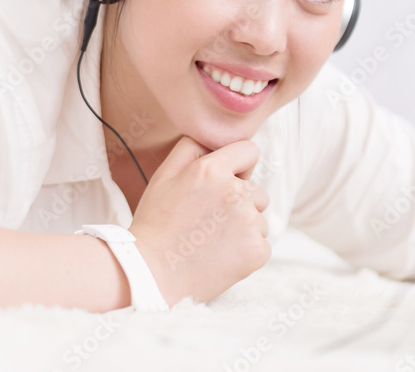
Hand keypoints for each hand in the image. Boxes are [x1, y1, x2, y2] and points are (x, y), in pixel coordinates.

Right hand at [129, 135, 270, 305]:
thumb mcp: (164, 176)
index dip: (238, 165)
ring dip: (243, 226)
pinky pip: (262, 243)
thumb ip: (191, 148)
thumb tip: (215, 138)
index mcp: (213, 170)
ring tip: (211, 240)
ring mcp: (249, 223)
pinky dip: (246, 250)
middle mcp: (236, 193)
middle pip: (256, 189)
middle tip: (207, 219)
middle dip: (238, 200)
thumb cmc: (155, 224)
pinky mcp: (257, 251)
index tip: (224, 181)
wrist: (152, 275)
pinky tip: (221, 255)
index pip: (250, 151)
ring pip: (258, 217)